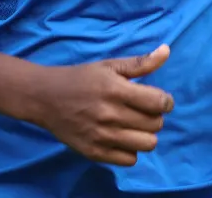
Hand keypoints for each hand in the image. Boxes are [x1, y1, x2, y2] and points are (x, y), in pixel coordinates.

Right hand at [31, 44, 174, 166]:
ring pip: (147, 144)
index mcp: (115, 90)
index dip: (165, 101)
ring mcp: (102, 136)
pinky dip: (130, 150)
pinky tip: (121, 137)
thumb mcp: (109, 65)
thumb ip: (140, 62)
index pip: (158, 103)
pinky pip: (130, 160)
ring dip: (145, 134)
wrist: (44, 98)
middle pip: (155, 125)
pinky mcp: (95, 153)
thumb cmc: (80, 78)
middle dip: (154, 116)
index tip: (158, 99)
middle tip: (142, 110)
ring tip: (134, 125)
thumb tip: (167, 51)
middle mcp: (110, 115)